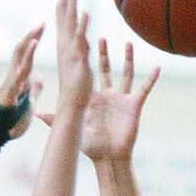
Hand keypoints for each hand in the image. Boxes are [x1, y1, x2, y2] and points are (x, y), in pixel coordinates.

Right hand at [0, 23, 45, 139]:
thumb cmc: (12, 121)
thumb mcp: (29, 102)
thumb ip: (34, 88)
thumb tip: (39, 76)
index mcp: (22, 79)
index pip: (29, 55)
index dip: (35, 41)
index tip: (43, 28)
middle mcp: (16, 77)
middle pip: (23, 50)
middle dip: (32, 36)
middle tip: (42, 23)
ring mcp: (12, 82)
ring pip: (19, 56)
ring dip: (29, 42)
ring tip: (38, 29)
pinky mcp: (11, 89)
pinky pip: (19, 70)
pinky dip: (27, 57)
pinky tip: (33, 46)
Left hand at [39, 39, 159, 160]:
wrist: (108, 158)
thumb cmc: (91, 146)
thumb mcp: (73, 128)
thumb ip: (56, 119)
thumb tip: (37, 113)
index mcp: (94, 97)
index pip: (89, 74)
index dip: (85, 62)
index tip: (80, 46)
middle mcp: (108, 95)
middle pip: (106, 69)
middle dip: (103, 54)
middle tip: (99, 38)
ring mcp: (122, 99)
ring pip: (126, 73)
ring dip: (128, 59)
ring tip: (128, 43)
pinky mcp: (134, 106)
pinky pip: (144, 89)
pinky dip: (152, 78)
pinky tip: (158, 67)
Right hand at [54, 0, 92, 109]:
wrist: (71, 106)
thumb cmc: (75, 89)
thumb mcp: (79, 62)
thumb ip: (81, 49)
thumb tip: (86, 40)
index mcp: (65, 43)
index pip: (64, 14)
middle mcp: (64, 43)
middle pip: (64, 10)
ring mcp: (70, 49)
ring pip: (70, 19)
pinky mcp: (78, 59)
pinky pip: (80, 39)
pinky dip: (82, 25)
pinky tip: (85, 10)